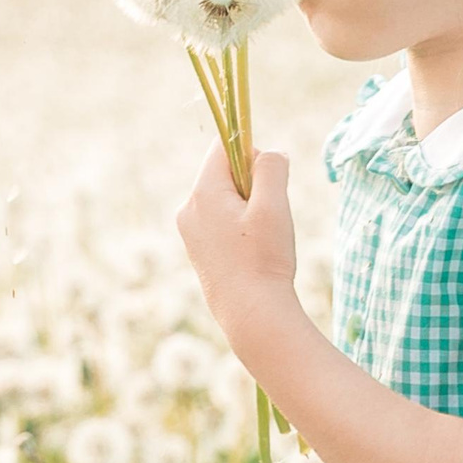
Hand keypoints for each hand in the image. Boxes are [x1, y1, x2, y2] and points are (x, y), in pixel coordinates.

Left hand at [177, 143, 298, 336]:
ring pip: (224, 198)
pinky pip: (220, 221)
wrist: (251, 314)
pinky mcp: (198, 249)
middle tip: (267, 216)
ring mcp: (190, 230)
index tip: (269, 180)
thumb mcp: (273, 206)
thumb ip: (271, 169)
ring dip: (248, 207)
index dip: (251, 153)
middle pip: (223, 173)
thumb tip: (270, 153)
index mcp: (202, 193)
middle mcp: (188, 208)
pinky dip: (240, 227)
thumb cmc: (263, 260)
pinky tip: (252, 251)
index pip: (222, 147)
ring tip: (260, 238)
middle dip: (251, 185)